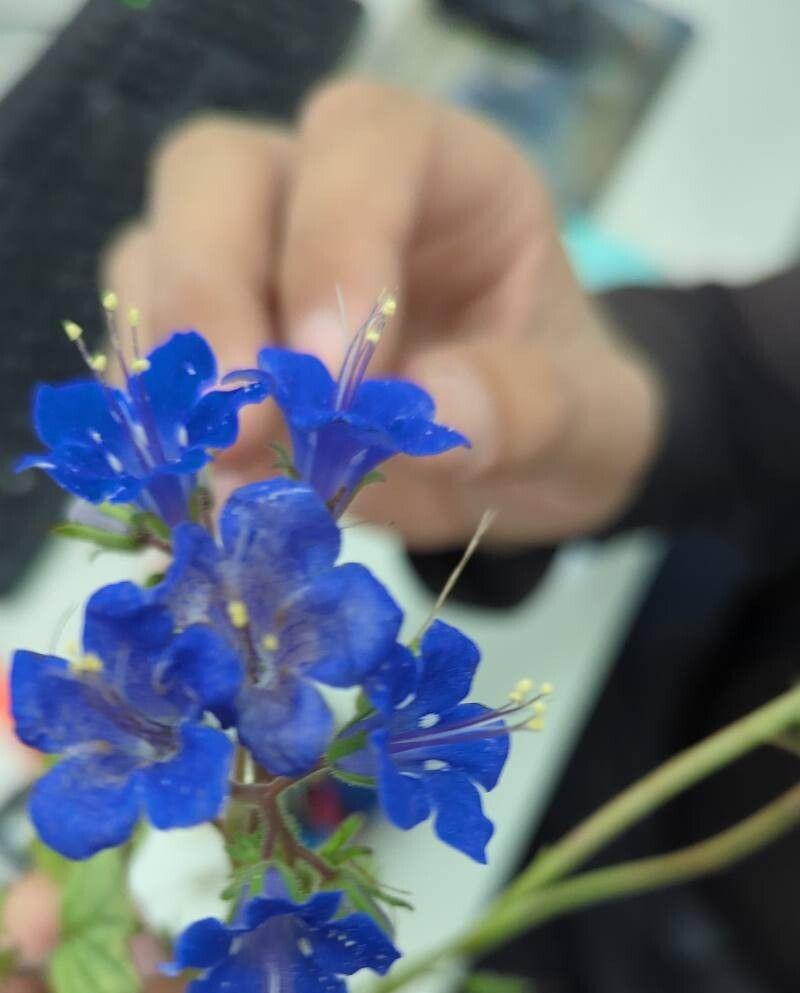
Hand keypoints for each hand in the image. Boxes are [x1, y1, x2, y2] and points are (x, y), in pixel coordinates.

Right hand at [103, 81, 660, 549]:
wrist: (525, 471)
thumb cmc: (563, 414)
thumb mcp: (588, 420)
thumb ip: (528, 408)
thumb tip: (428, 414)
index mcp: (442, 171)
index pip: (363, 144)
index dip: (335, 243)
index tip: (337, 373)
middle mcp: (328, 193)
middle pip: (217, 176)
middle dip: (212, 296)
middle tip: (242, 429)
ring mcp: (253, 263)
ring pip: (153, 257)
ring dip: (171, 374)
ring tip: (225, 476)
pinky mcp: (209, 346)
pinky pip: (145, 361)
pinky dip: (159, 430)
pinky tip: (201, 490)